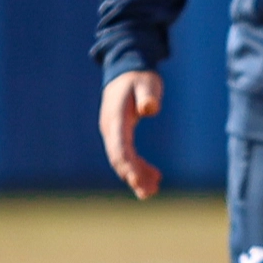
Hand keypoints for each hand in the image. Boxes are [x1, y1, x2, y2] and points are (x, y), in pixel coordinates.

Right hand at [99, 69, 164, 198]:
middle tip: (149, 193)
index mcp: (116, 119)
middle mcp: (110, 129)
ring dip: (135, 177)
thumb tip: (149, 109)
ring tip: (153, 191)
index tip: (139, 181)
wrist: (126, 69)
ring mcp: (112, 132)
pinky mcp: (118, 134)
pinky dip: (137, 168)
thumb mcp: (147, 82)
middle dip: (133, 177)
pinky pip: (125, 156)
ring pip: (121, 161)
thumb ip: (148, 95)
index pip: (119, 148)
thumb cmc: (139, 77)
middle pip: (119, 160)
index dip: (129, 166)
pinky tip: (153, 176)